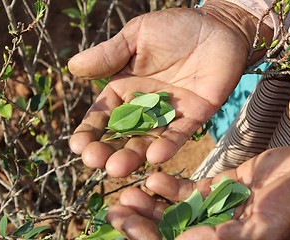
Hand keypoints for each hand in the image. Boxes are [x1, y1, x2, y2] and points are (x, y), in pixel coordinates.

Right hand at [68, 0, 271, 176]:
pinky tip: (155, 156)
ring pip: (148, 139)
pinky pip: (179, 134)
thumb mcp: (136, 37)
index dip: (89, 130)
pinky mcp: (194, 116)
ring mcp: (169, 114)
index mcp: (125, 88)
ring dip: (132, 155)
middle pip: (122, 133)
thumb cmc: (174, 28)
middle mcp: (144, 106)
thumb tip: (72, 67)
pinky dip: (167, 145)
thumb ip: (109, 55)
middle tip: (94, 162)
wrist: (217, 26)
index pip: (103, 114)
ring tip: (118, 168)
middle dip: (107, 149)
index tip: (77, 146)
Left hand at [107, 146, 289, 238]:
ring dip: (149, 203)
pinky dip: (170, 185)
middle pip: (167, 230)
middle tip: (116, 209)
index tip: (124, 224)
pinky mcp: (219, 186)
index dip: (147, 239)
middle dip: (140, 222)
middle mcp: (213, 230)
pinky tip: (153, 177)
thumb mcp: (265, 228)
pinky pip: (188, 188)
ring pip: (173, 210)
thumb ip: (228, 238)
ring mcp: (214, 208)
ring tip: (126, 192)